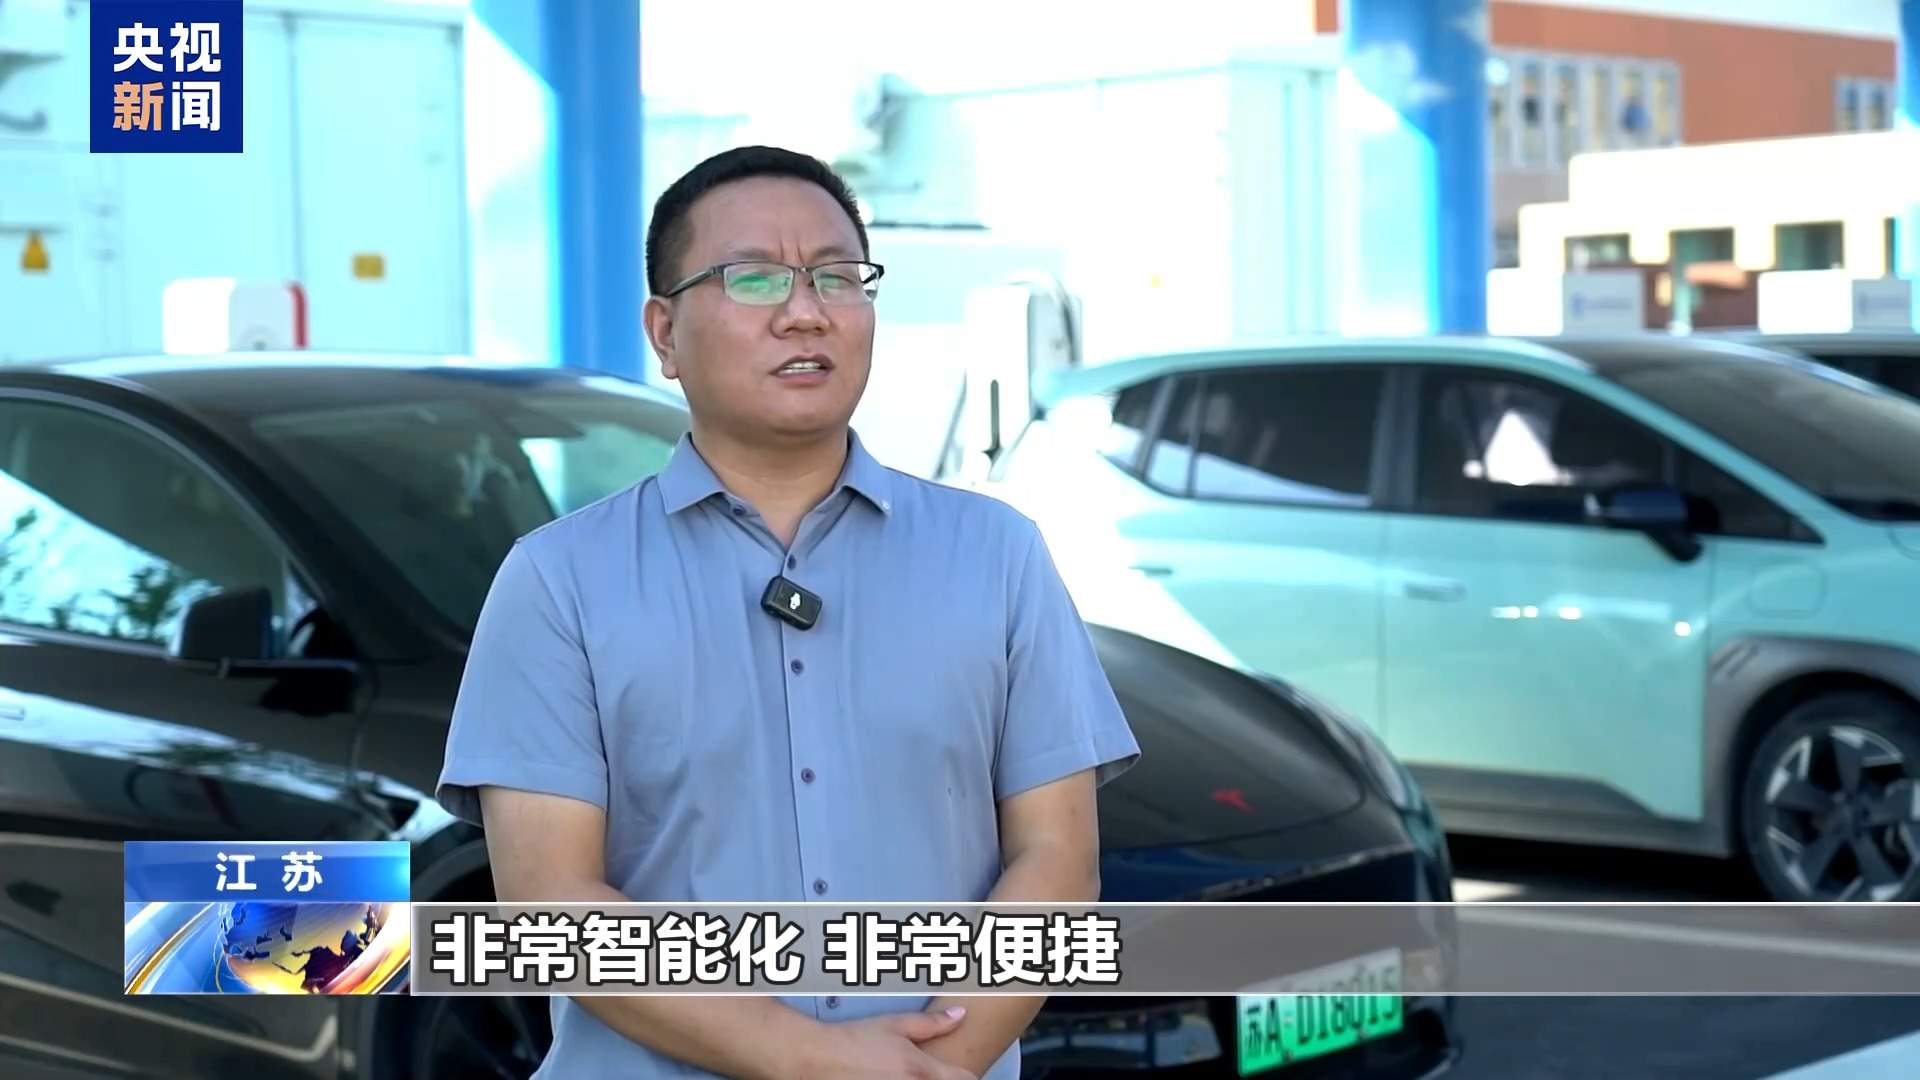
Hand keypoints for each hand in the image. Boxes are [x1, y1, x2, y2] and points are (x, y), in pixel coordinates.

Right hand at [799, 1007, 978, 1079]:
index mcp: (922, 1070)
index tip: (960, 1072)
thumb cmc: (854, 1040)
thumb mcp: (895, 1024)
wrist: (817, 1058)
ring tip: (903, 1074)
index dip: (966, 1076)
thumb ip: (932, 1023)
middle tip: (926, 1071)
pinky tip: (886, 1078)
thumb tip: (960, 1015)